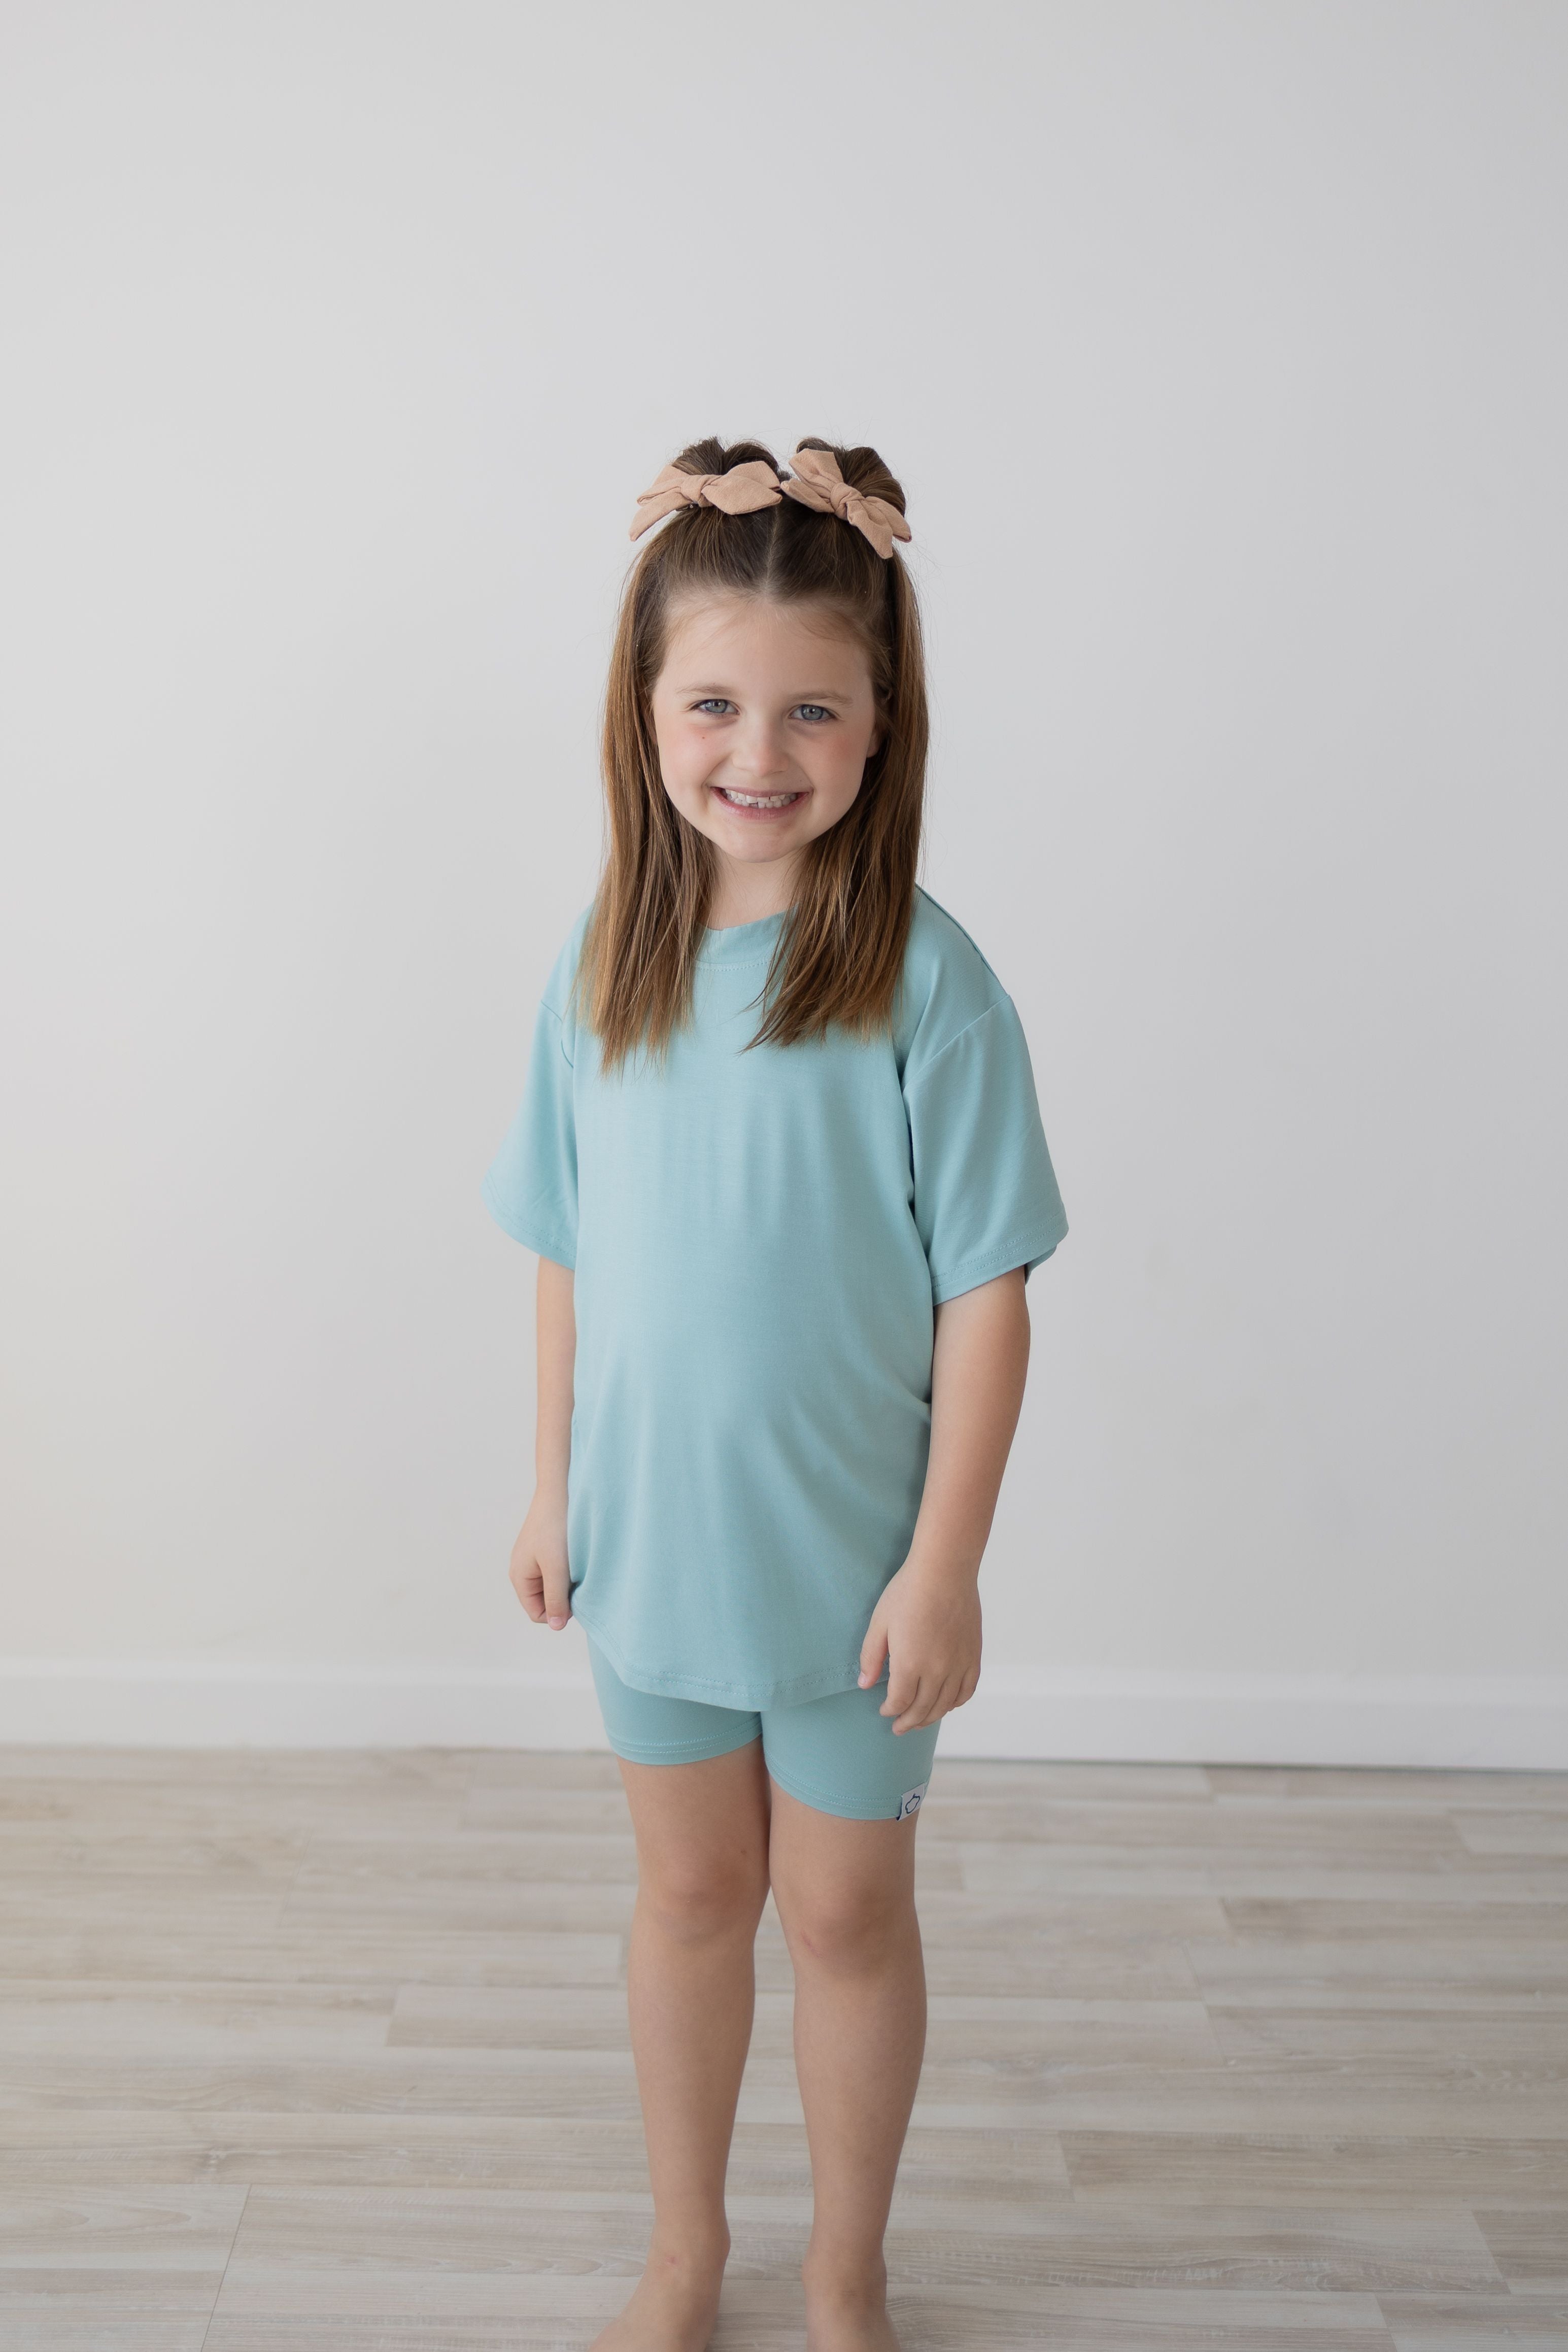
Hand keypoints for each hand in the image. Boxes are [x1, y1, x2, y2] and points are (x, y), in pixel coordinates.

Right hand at [509, 1488, 571, 1628]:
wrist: (560, 1490)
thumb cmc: (555, 1527)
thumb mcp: (557, 1568)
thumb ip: (556, 1598)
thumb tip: (556, 1626)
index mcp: (519, 1577)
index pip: (537, 1613)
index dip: (558, 1612)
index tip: (575, 1595)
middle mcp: (523, 1570)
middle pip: (545, 1601)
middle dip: (563, 1595)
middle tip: (578, 1578)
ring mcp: (534, 1559)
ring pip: (553, 1585)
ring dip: (567, 1581)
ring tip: (578, 1564)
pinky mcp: (546, 1549)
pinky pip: (557, 1570)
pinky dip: (569, 1568)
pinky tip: (578, 1556)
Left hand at [857, 1557, 981, 1733]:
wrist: (945, 1570)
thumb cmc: (908, 1592)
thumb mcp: (879, 1623)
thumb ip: (871, 1657)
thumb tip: (865, 1684)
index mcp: (909, 1664)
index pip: (899, 1702)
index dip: (890, 1710)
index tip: (884, 1710)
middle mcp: (936, 1671)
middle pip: (922, 1709)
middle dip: (908, 1722)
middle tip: (899, 1727)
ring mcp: (958, 1664)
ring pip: (945, 1705)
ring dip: (930, 1717)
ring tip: (920, 1721)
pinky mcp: (974, 1655)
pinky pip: (967, 1691)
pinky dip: (955, 1703)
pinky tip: (947, 1704)